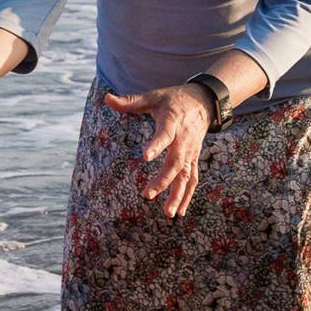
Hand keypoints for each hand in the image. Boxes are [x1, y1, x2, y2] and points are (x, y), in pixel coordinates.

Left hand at [104, 83, 211, 217]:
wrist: (203, 101)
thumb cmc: (174, 99)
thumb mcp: (153, 96)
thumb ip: (130, 101)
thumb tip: (107, 98)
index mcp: (172, 122)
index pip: (165, 135)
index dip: (156, 145)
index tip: (145, 156)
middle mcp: (184, 140)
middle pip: (176, 162)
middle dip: (163, 180)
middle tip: (147, 194)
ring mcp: (190, 152)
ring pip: (186, 176)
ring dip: (177, 194)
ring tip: (167, 213)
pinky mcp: (193, 159)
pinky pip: (192, 179)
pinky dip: (187, 195)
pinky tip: (178, 212)